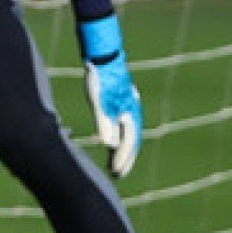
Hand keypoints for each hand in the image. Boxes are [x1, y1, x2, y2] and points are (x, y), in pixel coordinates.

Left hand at [79, 15, 141, 177]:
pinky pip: (122, 128)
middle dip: (125, 160)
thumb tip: (109, 144)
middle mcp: (132, 113)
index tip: (115, 173)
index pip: (128, 143)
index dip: (122, 160)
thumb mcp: (99, 101)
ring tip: (112, 167)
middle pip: (131, 142)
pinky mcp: (120, 106)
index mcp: (130, 114)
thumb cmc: (100, 79)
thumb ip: (104, 122)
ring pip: (127, 136)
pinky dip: (117, 141)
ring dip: (122, 152)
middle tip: (116, 176)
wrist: (103, 57)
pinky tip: (109, 147)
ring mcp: (127, 109)